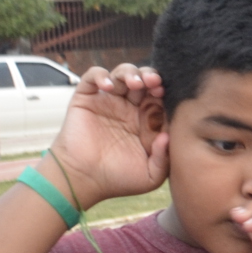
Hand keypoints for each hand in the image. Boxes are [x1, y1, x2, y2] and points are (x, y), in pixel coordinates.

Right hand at [50, 64, 168, 208]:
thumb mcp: (150, 175)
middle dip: (150, 76)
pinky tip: (108, 86)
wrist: (83, 180)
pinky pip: (93, 77)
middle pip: (143, 80)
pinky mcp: (86, 98)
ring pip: (122, 74)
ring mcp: (108, 101)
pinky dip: (101, 75)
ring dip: (130, 73)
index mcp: (145, 121)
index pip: (159, 97)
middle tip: (154, 82)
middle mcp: (128, 108)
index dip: (163, 92)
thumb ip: (164, 158)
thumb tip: (168, 136)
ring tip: (135, 84)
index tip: (164, 94)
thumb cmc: (117, 179)